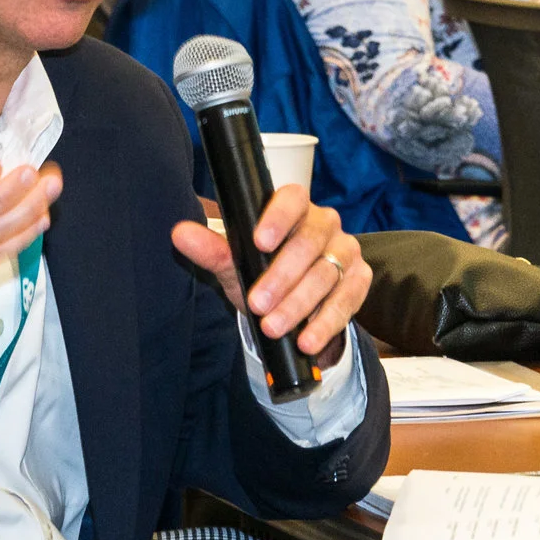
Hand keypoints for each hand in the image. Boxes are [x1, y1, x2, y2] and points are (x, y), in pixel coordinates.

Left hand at [170, 183, 369, 365]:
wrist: (294, 304)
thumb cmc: (262, 271)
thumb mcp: (236, 263)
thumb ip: (211, 249)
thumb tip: (180, 233)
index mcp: (295, 208)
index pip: (292, 199)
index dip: (278, 217)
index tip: (259, 242)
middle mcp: (325, 224)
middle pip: (309, 243)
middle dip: (281, 276)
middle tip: (257, 304)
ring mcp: (346, 251)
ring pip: (326, 275)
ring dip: (298, 305)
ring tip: (273, 327)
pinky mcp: (359, 280)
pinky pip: (346, 301)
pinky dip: (325, 324)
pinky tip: (306, 340)